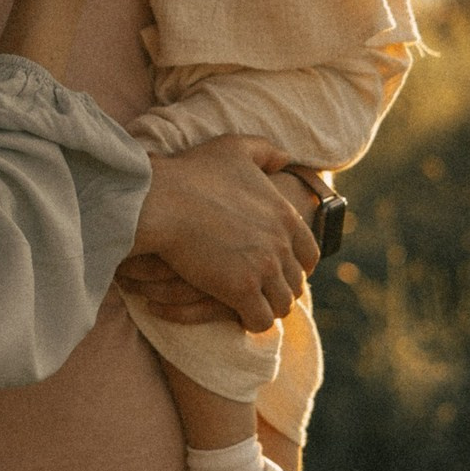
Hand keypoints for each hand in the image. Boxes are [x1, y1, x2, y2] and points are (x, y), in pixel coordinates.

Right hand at [130, 135, 319, 332]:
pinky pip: (259, 320)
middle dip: (279, 288)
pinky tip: (237, 317)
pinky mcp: (240, 289)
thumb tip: (288, 158)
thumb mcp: (234, 148)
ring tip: (248, 308)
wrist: (160, 199)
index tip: (278, 270)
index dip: (296, 265)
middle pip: (295, 281)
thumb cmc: (191, 173)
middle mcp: (281, 243)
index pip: (309, 253)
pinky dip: (251, 322)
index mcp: (285, 214)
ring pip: (281, 304)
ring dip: (267, 308)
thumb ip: (266, 150)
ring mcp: (263, 268)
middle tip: (259, 292)